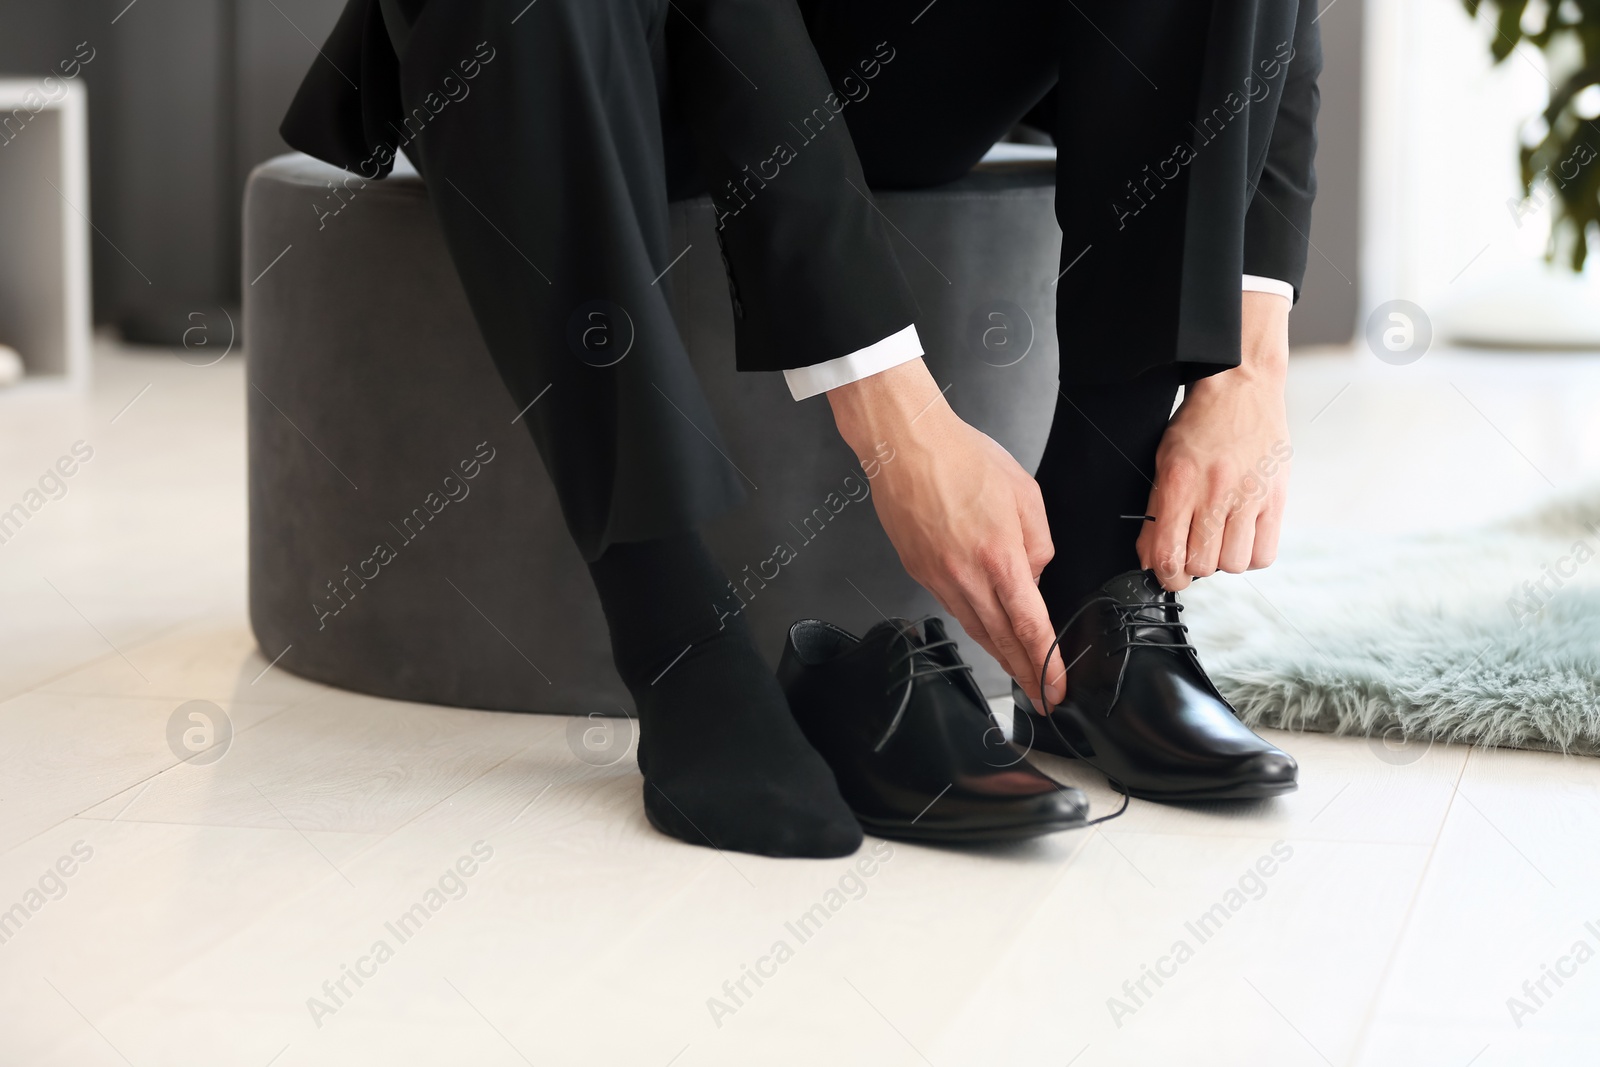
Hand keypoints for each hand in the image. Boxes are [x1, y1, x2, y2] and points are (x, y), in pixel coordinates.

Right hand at [827, 359, 1064, 711]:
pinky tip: (984, 632)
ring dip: (1000, 656)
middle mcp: (966, 575)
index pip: (1029, 625)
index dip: (1046, 663)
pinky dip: (973, 626)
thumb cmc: (963, 458)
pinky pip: (952, 607)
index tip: (1057, 689)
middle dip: (1025, 674)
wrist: (906, 447)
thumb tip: (1035, 576)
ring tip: (1018, 675)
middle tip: (1042, 698)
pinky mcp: (919, 571)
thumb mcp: (1025, 494)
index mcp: (1000, 556)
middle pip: (1000, 639)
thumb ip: (1038, 542)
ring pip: (975, 628)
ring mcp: (938, 577)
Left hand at [1137, 291, 1293, 590]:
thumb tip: (1152, 557)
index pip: (1168, 554)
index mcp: (1180, 483)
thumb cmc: (1199, 424)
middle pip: (1201, 565)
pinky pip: (1265, 553)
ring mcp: (1249, 497)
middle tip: (1191, 552)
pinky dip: (1251, 555)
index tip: (1165, 574)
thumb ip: (1157, 509)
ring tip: (1218, 540)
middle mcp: (1215, 493)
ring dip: (1222, 560)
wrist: (1242, 387)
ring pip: (1233, 564)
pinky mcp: (1276, 498)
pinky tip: (1241, 538)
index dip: (1164, 575)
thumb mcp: (1164, 460)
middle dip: (1191, 568)